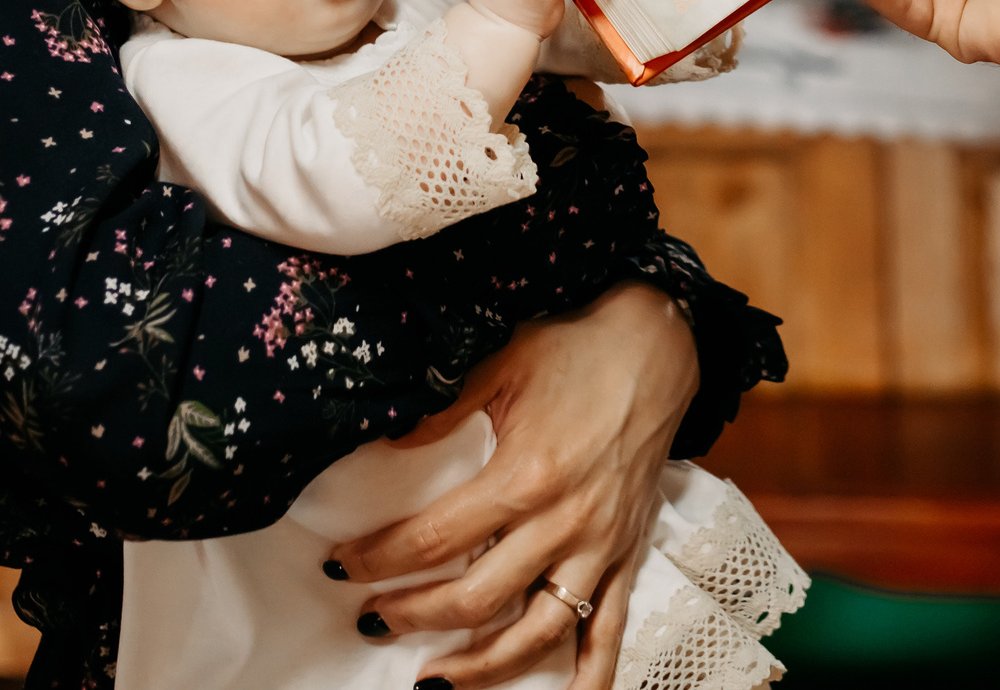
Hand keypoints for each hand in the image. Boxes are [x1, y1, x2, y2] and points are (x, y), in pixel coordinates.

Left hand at [329, 282, 697, 686]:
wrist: (658, 343)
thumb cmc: (575, 348)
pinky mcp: (626, 553)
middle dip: (412, 617)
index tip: (341, 566)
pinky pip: (610, 630)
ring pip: (536, 632)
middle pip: (474, 599)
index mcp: (525, 477)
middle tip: (373, 619)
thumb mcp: (500, 365)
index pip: (433, 541)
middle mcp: (563, 523)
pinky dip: (591, 677)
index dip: (378, 560)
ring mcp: (599, 546)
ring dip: (482, 668)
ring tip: (434, 681)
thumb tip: (384, 447)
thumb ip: (442, 413)